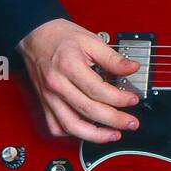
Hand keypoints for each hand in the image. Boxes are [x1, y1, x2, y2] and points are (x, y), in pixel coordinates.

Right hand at [17, 18, 141, 143]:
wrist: (36, 36)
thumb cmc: (62, 37)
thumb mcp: (91, 40)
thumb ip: (112, 58)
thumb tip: (132, 68)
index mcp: (69, 66)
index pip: (97, 90)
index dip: (118, 98)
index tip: (133, 99)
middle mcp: (57, 85)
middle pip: (88, 110)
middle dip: (113, 120)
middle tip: (131, 123)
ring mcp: (49, 97)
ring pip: (70, 126)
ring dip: (95, 135)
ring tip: (113, 135)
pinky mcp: (45, 104)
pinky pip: (56, 127)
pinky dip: (73, 133)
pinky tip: (88, 131)